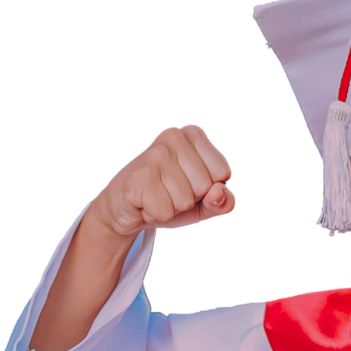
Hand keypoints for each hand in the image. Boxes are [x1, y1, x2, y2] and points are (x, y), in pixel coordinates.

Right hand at [95, 124, 235, 237]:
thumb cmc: (171, 198)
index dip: (209, 189)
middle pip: (205, 187)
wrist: (126, 206)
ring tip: (156, 195)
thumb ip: (224, 201)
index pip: (223, 173)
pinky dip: (156, 214)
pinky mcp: (139, 176)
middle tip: (168, 190)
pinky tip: (144, 201)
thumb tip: (218, 193)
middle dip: (190, 199)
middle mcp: (174, 137)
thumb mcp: (205, 202)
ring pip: (186, 201)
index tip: (188, 183)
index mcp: (194, 135)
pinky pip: (165, 212)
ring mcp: (155, 155)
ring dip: (172, 208)